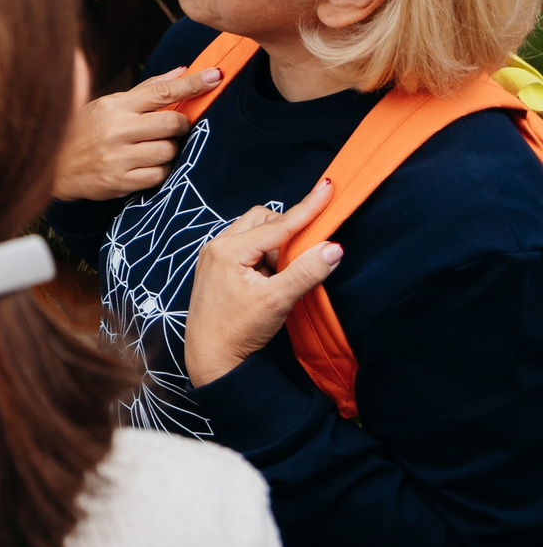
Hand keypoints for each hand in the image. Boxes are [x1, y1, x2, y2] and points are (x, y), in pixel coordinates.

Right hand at [54, 64, 223, 200]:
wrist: (53, 165)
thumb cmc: (84, 131)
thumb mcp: (109, 104)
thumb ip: (147, 90)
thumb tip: (182, 71)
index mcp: (115, 105)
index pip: (162, 91)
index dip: (192, 84)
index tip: (215, 76)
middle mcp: (116, 129)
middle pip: (172, 123)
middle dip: (179, 125)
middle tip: (169, 128)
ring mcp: (118, 157)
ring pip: (169, 151)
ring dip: (167, 151)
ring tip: (149, 150)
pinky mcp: (120, 181)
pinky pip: (159, 175)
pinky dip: (158, 170)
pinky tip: (143, 166)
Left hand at [182, 180, 341, 386]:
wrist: (211, 359)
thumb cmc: (238, 330)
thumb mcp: (278, 301)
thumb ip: (306, 272)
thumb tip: (334, 247)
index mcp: (229, 249)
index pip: (278, 223)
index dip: (307, 208)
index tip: (329, 187)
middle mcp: (218, 245)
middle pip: (263, 220)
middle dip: (287, 232)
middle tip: (299, 261)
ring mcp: (215, 256)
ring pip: (255, 232)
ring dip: (276, 246)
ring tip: (281, 278)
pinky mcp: (218, 267)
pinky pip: (247, 247)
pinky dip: (265, 256)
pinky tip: (270, 280)